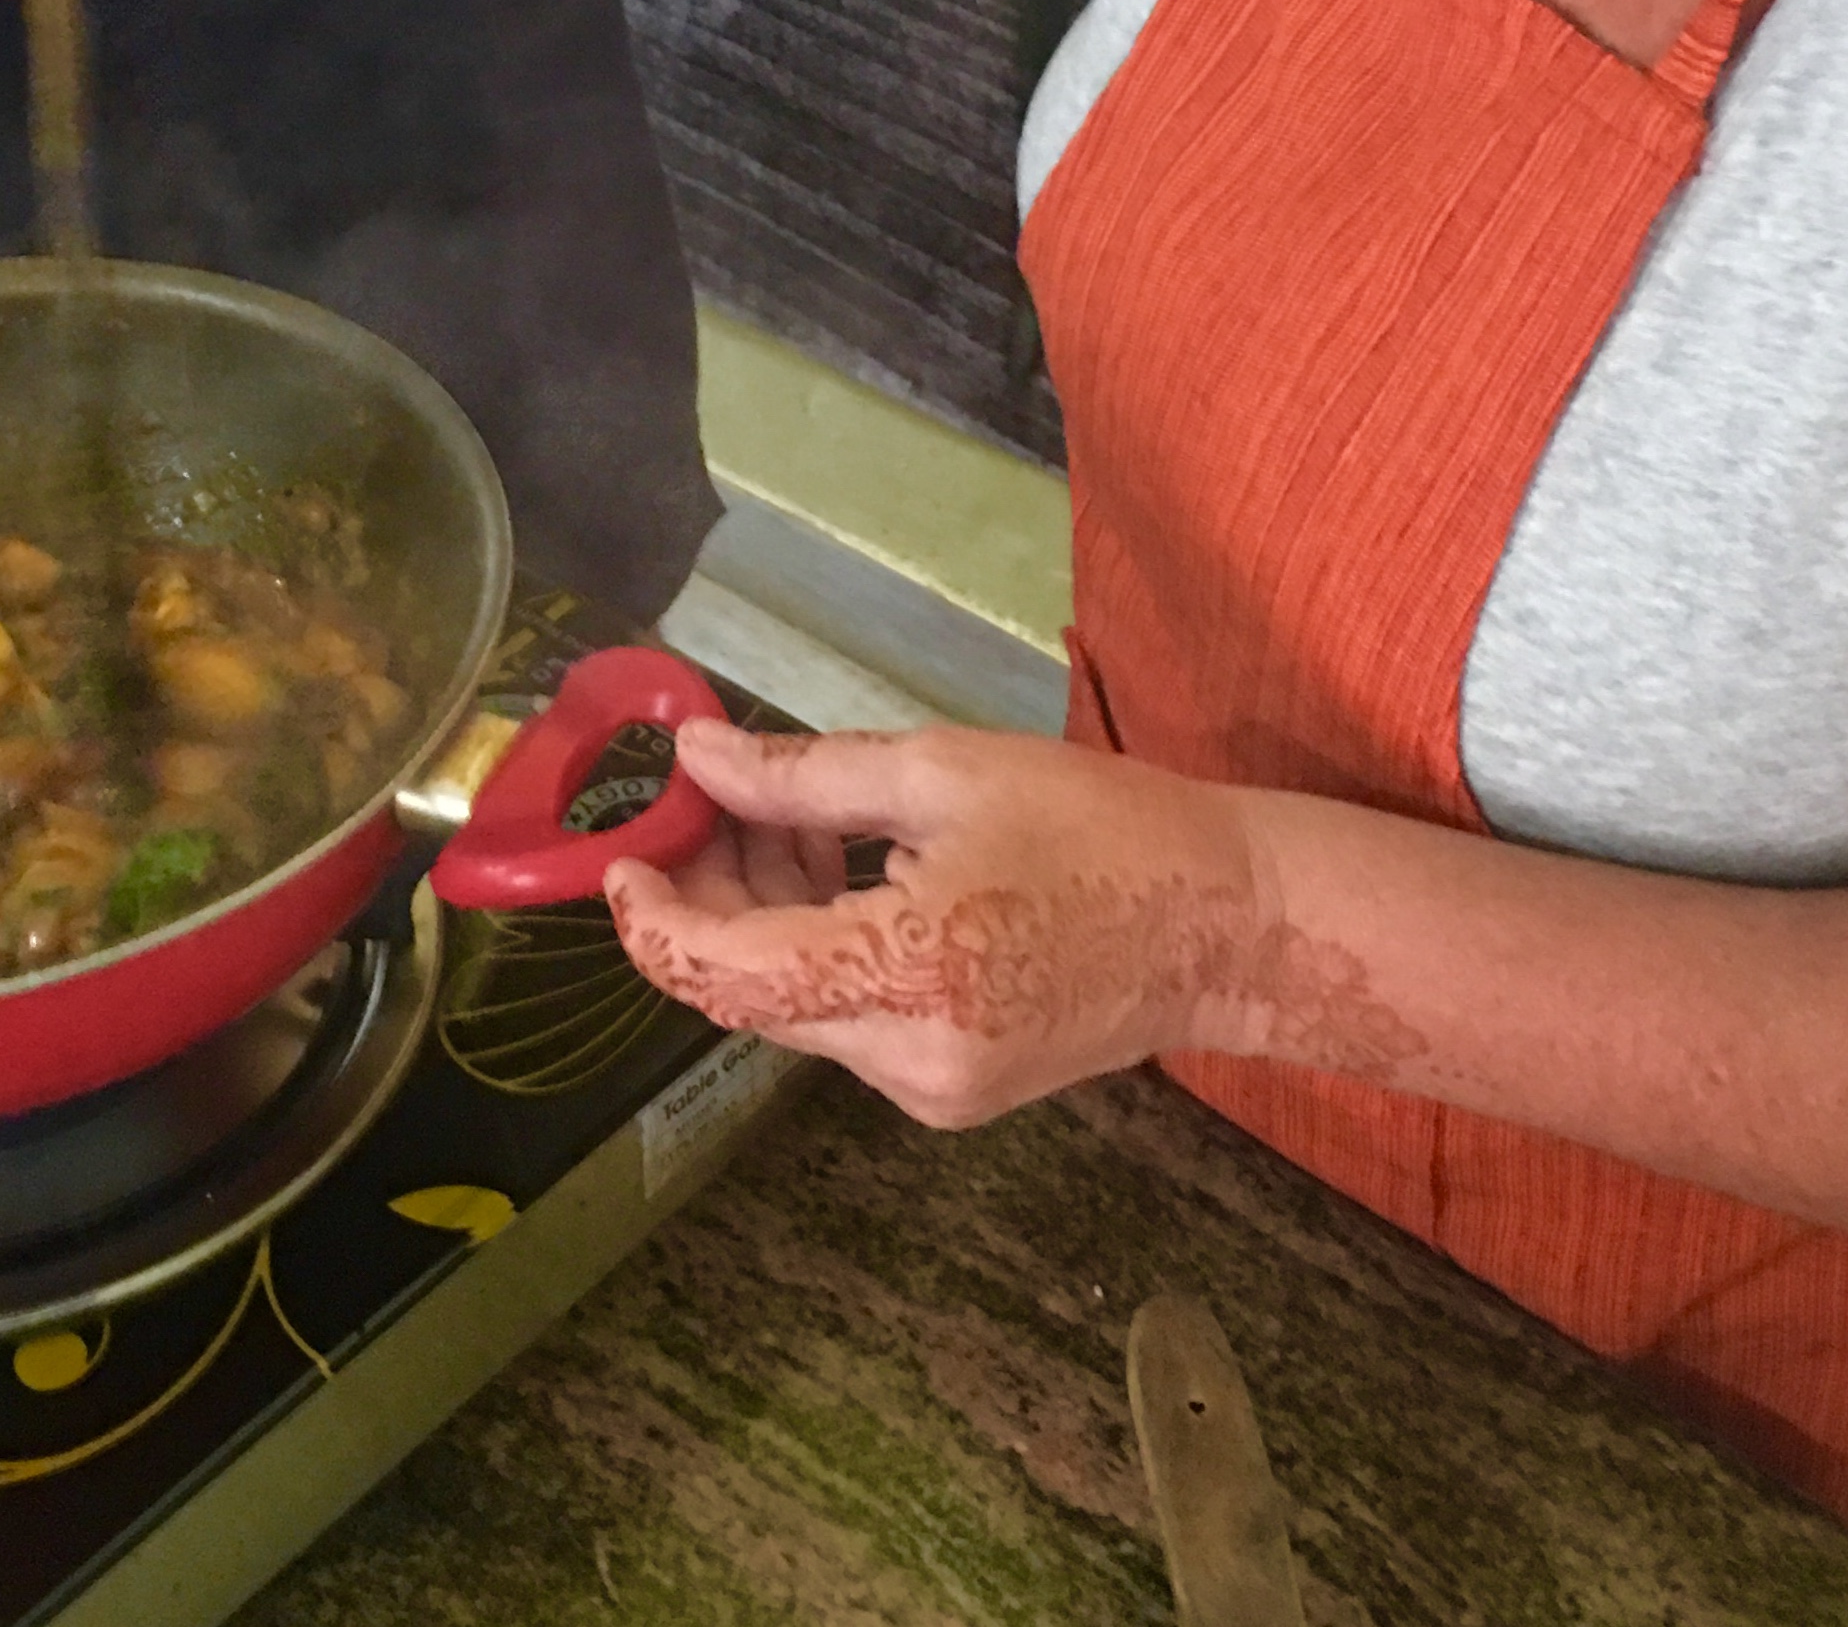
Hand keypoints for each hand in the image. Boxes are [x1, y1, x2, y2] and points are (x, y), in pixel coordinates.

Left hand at [605, 721, 1280, 1128]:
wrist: (1226, 926)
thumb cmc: (1099, 828)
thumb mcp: (943, 771)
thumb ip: (803, 776)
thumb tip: (696, 756)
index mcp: (904, 974)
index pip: (724, 974)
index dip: (652, 919)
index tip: (622, 853)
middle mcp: (904, 1059)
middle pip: (753, 990)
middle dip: (716, 892)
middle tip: (720, 795)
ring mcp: (928, 1090)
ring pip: (796, 1004)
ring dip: (769, 913)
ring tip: (798, 814)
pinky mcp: (949, 1090)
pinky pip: (848, 1016)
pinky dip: (822, 943)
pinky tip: (849, 867)